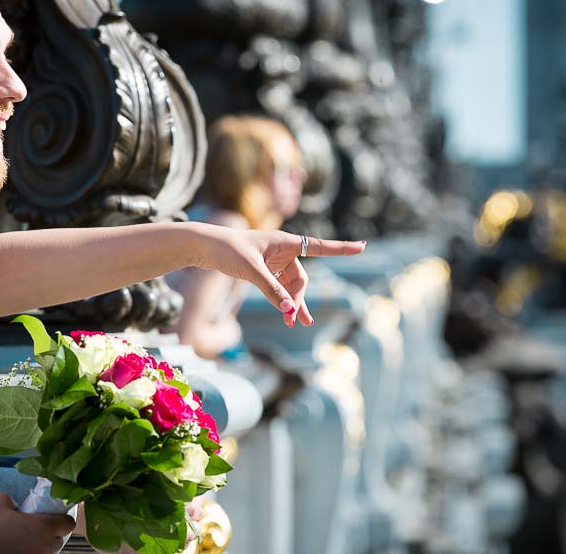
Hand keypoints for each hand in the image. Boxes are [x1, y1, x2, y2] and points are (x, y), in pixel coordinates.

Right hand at [0, 493, 74, 553]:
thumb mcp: (3, 500)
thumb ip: (19, 501)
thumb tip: (21, 506)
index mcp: (43, 527)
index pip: (69, 524)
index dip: (63, 518)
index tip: (55, 516)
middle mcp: (44, 548)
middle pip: (60, 541)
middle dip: (52, 534)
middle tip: (38, 528)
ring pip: (48, 553)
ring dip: (42, 546)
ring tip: (26, 540)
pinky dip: (31, 553)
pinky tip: (19, 548)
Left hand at [194, 225, 365, 326]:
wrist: (203, 246)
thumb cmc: (226, 250)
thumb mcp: (251, 270)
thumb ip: (271, 290)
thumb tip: (289, 309)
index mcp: (283, 241)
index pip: (319, 246)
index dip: (341, 249)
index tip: (362, 246)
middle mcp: (282, 250)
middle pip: (300, 278)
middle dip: (298, 298)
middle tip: (292, 319)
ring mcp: (273, 261)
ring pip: (290, 286)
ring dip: (292, 304)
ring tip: (296, 324)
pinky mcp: (263, 270)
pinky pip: (280, 287)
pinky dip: (283, 301)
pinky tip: (288, 316)